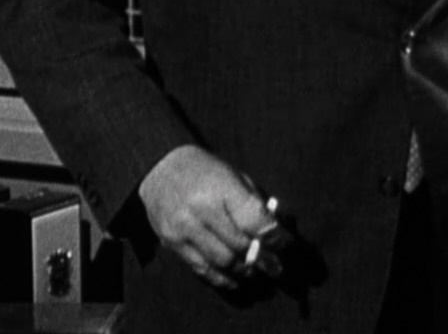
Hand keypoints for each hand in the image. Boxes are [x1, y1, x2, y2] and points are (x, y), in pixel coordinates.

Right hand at [137, 145, 277, 289]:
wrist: (160, 168)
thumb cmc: (206, 172)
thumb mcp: (235, 176)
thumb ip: (256, 202)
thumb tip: (279, 229)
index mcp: (221, 188)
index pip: (255, 221)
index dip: (275, 237)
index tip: (287, 245)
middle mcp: (201, 210)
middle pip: (240, 246)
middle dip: (263, 259)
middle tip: (277, 268)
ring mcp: (184, 229)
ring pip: (222, 262)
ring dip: (244, 271)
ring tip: (257, 272)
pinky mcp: (172, 243)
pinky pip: (201, 268)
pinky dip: (221, 278)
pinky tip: (235, 279)